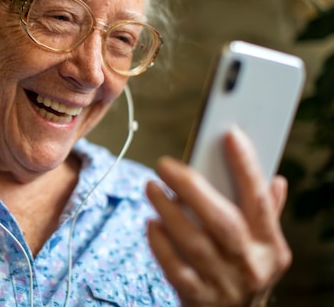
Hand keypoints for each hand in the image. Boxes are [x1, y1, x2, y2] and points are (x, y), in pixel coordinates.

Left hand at [145, 127, 291, 306]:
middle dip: (192, 188)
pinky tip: (150, 222)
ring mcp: (223, 283)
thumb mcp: (265, 247)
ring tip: (151, 187)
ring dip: (168, 211)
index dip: (246, 167)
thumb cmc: (246, 272)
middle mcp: (250, 264)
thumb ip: (266, 214)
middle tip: (164, 165)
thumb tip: (275, 180)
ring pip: (194, 243)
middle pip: (222, 221)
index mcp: (270, 245)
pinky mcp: (198, 296)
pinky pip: (175, 268)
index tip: (229, 135)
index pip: (259, 200)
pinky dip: (160, 244)